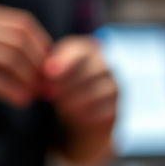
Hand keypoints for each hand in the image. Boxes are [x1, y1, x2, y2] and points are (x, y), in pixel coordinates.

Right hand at [0, 2, 50, 107]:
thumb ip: (0, 37)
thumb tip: (44, 54)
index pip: (23, 24)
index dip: (42, 43)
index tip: (50, 63)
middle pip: (21, 43)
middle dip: (39, 65)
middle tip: (47, 83)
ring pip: (12, 62)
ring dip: (29, 81)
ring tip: (36, 94)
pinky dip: (14, 92)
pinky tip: (22, 101)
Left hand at [42, 36, 117, 164]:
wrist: (76, 114)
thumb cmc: (60, 87)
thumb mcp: (52, 75)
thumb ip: (51, 69)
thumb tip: (48, 71)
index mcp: (88, 51)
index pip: (82, 51)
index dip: (65, 61)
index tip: (48, 72)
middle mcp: (106, 66)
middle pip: (94, 69)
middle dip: (69, 81)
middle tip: (49, 92)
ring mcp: (114, 86)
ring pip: (100, 89)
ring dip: (76, 98)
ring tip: (60, 105)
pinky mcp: (116, 107)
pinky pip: (106, 108)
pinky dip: (87, 112)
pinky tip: (72, 114)